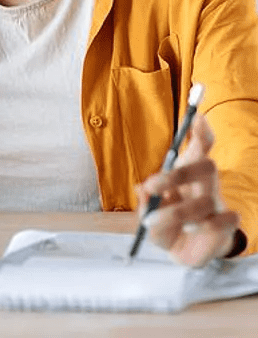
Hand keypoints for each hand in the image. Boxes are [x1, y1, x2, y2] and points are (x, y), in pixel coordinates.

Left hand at [135, 112, 240, 266]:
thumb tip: (141, 190)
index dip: (202, 132)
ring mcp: (217, 204)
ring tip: (152, 221)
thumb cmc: (164, 222)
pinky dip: (203, 225)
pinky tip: (187, 230)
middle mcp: (204, 184)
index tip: (197, 116)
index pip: (200, 147)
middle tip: (151, 185)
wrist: (181, 251)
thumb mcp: (147, 211)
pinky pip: (224, 220)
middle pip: (206, 167)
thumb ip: (144, 200)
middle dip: (178, 174)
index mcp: (186, 172)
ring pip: (206, 200)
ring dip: (176, 211)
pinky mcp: (225, 226)